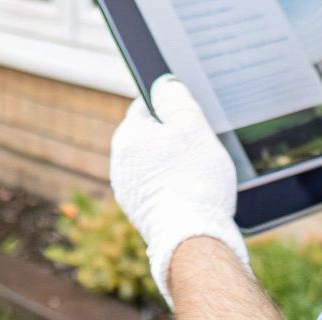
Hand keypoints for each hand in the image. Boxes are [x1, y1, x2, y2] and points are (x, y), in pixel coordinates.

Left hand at [109, 75, 249, 303]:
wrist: (193, 238)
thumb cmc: (193, 178)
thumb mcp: (191, 125)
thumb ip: (176, 98)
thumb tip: (163, 83)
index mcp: (127, 137)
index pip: (146, 107)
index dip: (171, 106)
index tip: (190, 114)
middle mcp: (121, 165)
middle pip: (152, 137)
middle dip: (175, 137)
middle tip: (201, 144)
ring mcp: (130, 193)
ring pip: (157, 164)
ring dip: (176, 164)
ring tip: (201, 172)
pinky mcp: (143, 215)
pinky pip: (161, 189)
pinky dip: (177, 187)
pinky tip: (195, 193)